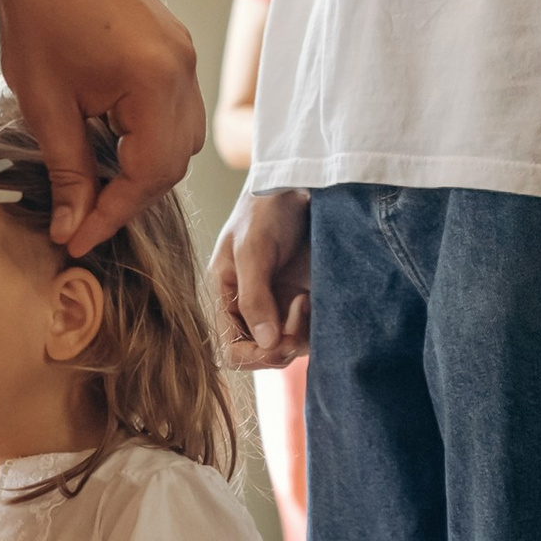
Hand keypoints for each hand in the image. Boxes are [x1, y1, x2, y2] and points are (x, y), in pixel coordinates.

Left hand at [0, 0, 202, 251]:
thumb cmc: (38, 18)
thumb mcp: (45, 104)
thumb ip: (67, 171)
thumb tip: (71, 227)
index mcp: (155, 81)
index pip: (149, 173)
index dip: (113, 213)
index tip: (78, 239)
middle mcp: (183, 70)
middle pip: (175, 161)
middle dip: (131, 197)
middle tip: (84, 219)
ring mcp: (186, 56)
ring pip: (182, 139)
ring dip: (144, 170)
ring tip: (98, 187)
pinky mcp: (176, 48)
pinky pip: (178, 110)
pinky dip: (151, 138)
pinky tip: (114, 147)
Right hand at [212, 186, 310, 368]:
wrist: (300, 184)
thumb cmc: (266, 210)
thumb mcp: (252, 250)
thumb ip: (255, 297)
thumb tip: (266, 342)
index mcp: (227, 297)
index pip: (232, 351)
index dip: (254, 356)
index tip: (278, 340)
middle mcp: (251, 308)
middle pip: (260, 356)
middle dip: (279, 350)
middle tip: (297, 324)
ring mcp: (279, 306)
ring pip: (288, 349)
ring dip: (299, 337)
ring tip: (305, 301)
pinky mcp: (304, 301)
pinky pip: (309, 333)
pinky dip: (314, 327)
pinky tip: (313, 298)